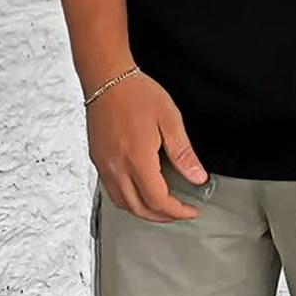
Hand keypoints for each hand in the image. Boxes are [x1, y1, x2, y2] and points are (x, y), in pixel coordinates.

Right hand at [86, 71, 208, 222]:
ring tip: (162, 206)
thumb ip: (183, 153)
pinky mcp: (98, 160)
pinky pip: (112, 191)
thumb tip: (197, 177)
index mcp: (137, 160)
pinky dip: (129, 200)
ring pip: (123, 204)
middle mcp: (117, 168)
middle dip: (162, 217)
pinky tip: (140, 191)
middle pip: (139, 209)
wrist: (107, 79)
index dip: (177, 212)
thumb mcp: (170, 119)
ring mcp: (104, 166)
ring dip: (144, 211)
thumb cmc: (137, 93)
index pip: (158, 201)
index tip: (190, 210)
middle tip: (180, 212)